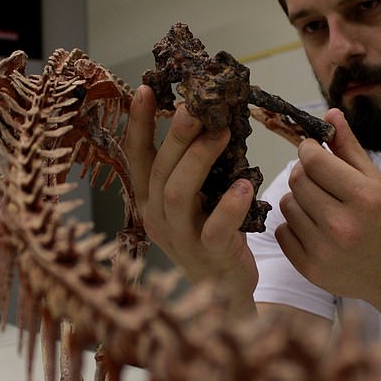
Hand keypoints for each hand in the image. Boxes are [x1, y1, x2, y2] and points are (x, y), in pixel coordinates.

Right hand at [124, 85, 258, 297]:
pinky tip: (243, 186)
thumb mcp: (195, 200)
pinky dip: (229, 206)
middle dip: (177, 135)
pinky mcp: (209, 254)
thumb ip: (195, 169)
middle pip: (160, 170)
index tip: (146, 90)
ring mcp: (180, 238)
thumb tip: (210, 121)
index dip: (139, 124)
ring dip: (200, 159)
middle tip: (197, 107)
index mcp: (150, 200)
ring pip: (178, 193)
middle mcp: (157, 218)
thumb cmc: (212, 236)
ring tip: (223, 133)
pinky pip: (215, 228)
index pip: (136, 157)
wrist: (224, 291)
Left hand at [276, 108, 380, 305]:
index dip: (308, 150)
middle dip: (304, 173)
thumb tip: (330, 113)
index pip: (313, 160)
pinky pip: (282, 232)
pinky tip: (314, 227)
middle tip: (318, 179)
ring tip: (320, 205)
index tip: (312, 151)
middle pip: (297, 181)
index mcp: (364, 197)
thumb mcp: (377, 181)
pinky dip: (293, 225)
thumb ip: (350, 148)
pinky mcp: (310, 269)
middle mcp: (343, 225)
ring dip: (298, 199)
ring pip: (287, 205)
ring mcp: (324, 250)